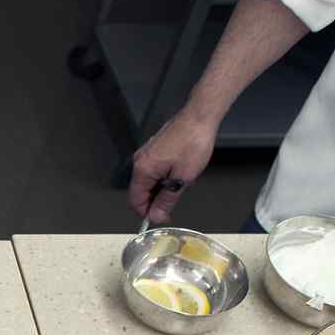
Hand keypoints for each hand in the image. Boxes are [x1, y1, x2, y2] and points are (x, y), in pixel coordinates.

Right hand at [129, 108, 217, 222]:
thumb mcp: (182, 178)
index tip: (164, 217)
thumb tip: (156, 216)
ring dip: (161, 188)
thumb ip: (167, 200)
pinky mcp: (153, 149)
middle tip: (177, 199)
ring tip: (182, 183)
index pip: (135, 200)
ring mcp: (145, 154)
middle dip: (156, 200)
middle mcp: (139, 162)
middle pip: (140, 191)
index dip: (148, 213)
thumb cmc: (192, 143)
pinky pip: (153, 170)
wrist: (199, 117)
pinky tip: (179, 173)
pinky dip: (163, 177)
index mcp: (143, 170)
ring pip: (148, 181)